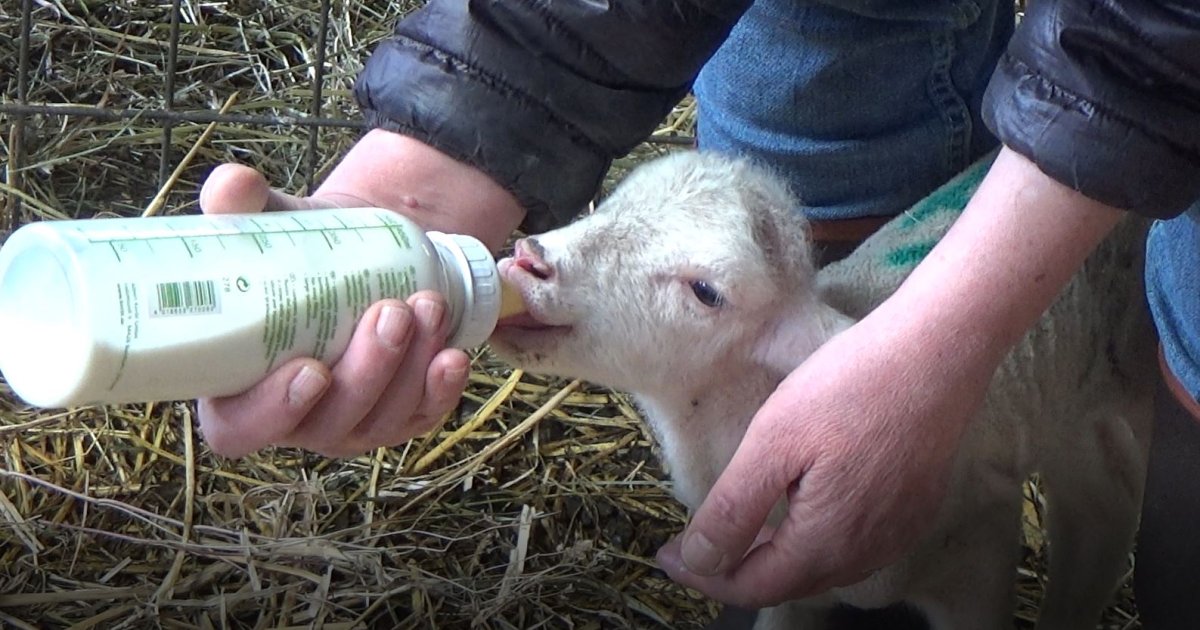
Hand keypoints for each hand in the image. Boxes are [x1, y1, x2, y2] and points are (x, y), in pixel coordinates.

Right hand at [196, 130, 523, 457]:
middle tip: (390, 311)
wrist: (361, 253)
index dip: (271, 410)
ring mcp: (351, 423)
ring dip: (409, 369)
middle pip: (325, 425)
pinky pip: (423, 414)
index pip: (238, 429)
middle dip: (366, 373)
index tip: (311, 369)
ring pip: (381, 420)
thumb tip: (233, 184)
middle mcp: (295, 420)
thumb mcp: (269, 225)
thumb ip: (239, 206)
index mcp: (237, 391)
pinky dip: (441, 388)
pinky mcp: (402, 415)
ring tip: (427, 305)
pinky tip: (454, 355)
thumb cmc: (297, 251)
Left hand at [654, 147, 1125, 605]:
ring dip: (774, 559)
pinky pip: (853, 548)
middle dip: (734, 571)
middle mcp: (866, 554)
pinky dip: (812, 544)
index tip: (668, 554)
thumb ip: (732, 511)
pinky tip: (798, 514)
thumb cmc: (850, 387)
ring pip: (821, 569)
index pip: (752, 586)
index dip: (704, 576)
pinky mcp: (915, 511)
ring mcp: (896, 534)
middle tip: (694, 544)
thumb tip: (695, 561)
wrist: (938, 351)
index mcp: (825, 543)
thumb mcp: (773, 443)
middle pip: (788, 584)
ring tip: (738, 531)